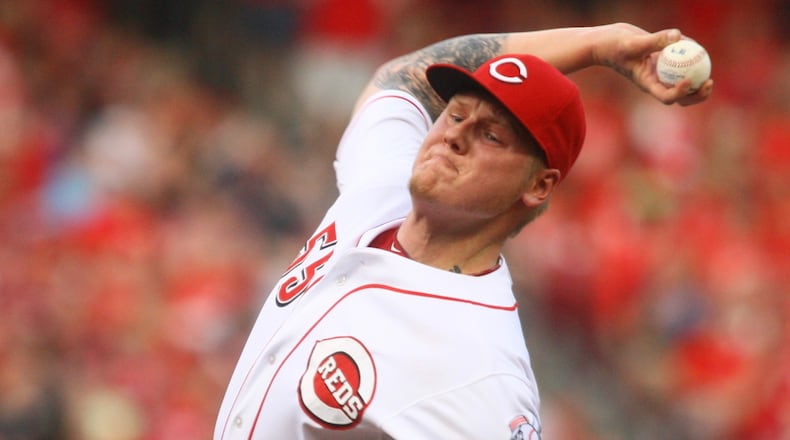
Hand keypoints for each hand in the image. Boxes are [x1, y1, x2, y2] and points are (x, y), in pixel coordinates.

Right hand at [594, 23, 713, 105]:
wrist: (608, 41)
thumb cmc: (614, 45)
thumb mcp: (632, 43)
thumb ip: (655, 40)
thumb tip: (677, 36)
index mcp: (648, 84)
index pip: (666, 96)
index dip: (679, 93)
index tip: (688, 81)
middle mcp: (656, 81)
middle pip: (680, 98)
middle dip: (697, 95)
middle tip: (709, 83)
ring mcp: (661, 73)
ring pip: (685, 83)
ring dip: (699, 83)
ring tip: (710, 74)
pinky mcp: (664, 61)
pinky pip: (682, 63)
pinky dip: (691, 57)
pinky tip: (696, 46)